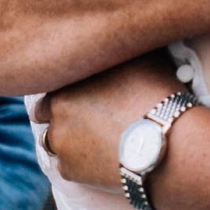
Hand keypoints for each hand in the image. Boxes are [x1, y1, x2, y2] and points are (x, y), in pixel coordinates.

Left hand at [33, 52, 179, 188]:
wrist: (165, 141)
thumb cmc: (156, 93)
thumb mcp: (139, 56)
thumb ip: (116, 50)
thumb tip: (118, 38)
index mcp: (67, 80)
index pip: (52, 80)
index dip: (70, 85)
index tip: (85, 89)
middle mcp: (55, 110)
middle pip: (44, 112)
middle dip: (61, 113)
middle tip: (87, 115)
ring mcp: (59, 143)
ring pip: (53, 140)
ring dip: (68, 139)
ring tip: (96, 139)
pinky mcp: (69, 171)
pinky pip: (68, 165)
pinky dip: (81, 163)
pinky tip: (103, 157)